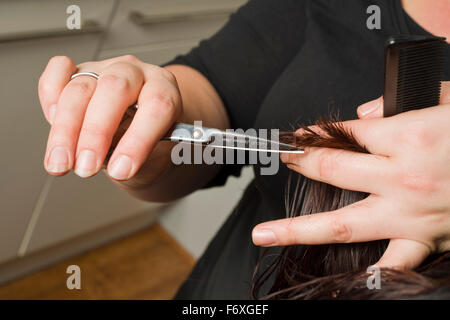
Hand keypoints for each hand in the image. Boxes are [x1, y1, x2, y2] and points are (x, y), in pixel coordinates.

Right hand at [38, 55, 181, 185]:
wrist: (140, 133)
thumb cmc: (152, 144)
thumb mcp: (158, 157)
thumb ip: (143, 159)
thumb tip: (120, 166)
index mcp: (164, 88)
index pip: (157, 105)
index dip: (138, 140)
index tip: (121, 170)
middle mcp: (135, 73)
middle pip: (114, 89)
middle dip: (96, 133)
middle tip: (86, 167)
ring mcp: (104, 69)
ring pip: (79, 89)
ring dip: (65, 130)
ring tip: (62, 164)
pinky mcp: (78, 72)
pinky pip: (59, 73)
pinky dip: (50, 97)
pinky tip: (53, 123)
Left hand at [252, 82, 449, 269]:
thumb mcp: (448, 102)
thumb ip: (397, 106)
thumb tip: (361, 117)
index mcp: (405, 137)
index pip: (342, 134)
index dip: (314, 133)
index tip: (297, 137)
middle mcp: (400, 177)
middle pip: (330, 171)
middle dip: (300, 163)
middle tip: (280, 161)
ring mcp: (409, 213)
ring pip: (341, 225)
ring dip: (298, 229)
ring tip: (265, 234)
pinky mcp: (426, 238)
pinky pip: (392, 262)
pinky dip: (371, 271)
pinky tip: (346, 278)